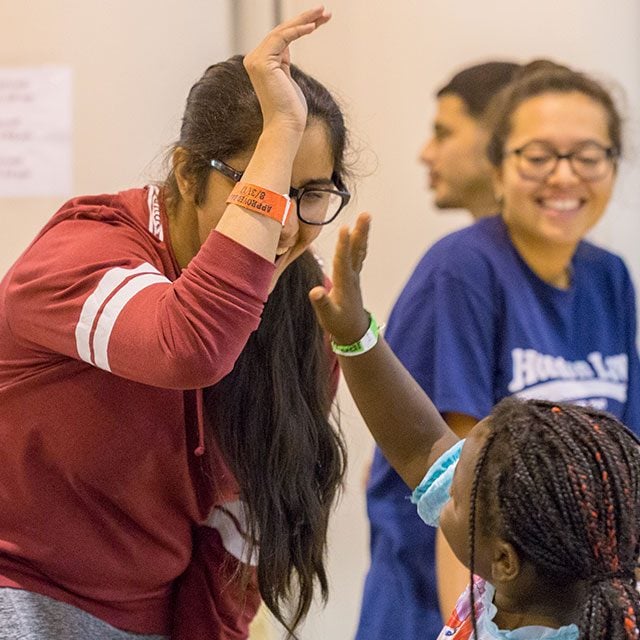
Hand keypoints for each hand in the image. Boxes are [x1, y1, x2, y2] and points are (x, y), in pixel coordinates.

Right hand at [243, 6, 330, 134]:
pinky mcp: (262, 62)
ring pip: (282, 31)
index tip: (321, 19)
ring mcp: (256, 60)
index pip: (281, 37)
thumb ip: (283, 63)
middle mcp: (254, 58)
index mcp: (260, 62)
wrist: (286, 126)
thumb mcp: (288, 80)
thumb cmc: (291, 110)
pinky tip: (313, 27)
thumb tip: (286, 49)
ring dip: (304, 20)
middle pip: (282, 31)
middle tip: (324, 10)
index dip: (301, 25)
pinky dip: (298, 31)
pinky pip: (281, 38)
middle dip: (305, 18)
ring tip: (323, 13)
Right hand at [309, 213, 371, 344]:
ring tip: (365, 216)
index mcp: (344, 284)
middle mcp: (351, 276)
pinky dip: (360, 242)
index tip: (344, 228)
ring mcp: (354, 275)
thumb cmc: (339, 323)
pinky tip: (360, 232)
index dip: (343, 244)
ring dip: (362, 233)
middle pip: (356, 250)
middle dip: (360, 232)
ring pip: (359, 250)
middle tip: (366, 215)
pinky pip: (358, 254)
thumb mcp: (327, 316)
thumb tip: (315, 291)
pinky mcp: (353, 276)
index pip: (343, 260)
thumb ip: (321, 303)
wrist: (354, 331)